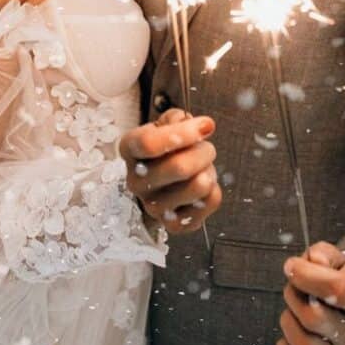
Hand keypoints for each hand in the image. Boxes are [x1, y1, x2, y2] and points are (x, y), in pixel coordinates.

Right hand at [119, 108, 221, 234]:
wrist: (164, 178)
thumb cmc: (166, 147)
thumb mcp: (166, 123)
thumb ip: (180, 119)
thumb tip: (204, 126)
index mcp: (130, 149)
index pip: (150, 143)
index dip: (183, 133)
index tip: (204, 126)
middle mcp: (135, 181)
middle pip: (179, 167)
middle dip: (203, 152)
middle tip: (207, 148)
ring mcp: (152, 207)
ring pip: (197, 186)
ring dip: (209, 170)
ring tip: (204, 166)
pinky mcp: (173, 225)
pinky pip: (207, 203)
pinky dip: (214, 189)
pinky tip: (204, 184)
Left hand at [277, 242, 344, 344]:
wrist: (343, 305)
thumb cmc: (335, 280)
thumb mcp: (334, 260)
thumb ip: (323, 255)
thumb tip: (315, 260)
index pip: (339, 290)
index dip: (308, 276)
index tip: (292, 267)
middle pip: (316, 318)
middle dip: (294, 296)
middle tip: (293, 288)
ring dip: (289, 321)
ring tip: (292, 310)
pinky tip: (291, 331)